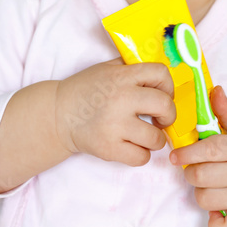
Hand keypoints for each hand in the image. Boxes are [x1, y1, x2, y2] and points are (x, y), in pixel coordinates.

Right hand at [55, 57, 176, 166]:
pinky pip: (142, 157)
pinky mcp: (108, 148)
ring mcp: (114, 125)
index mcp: (122, 77)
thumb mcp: (108, 69)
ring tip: (143, 135)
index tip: (163, 94)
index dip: (168, 86)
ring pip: (156, 138)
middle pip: (165, 106)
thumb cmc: (86, 90)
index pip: (160, 74)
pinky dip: (141, 154)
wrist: (57, 114)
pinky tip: (132, 146)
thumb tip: (162, 74)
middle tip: (160, 119)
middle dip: (168, 115)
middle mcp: (121, 99)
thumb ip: (132, 68)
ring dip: (155, 139)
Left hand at [169, 85, 226, 226]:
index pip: (210, 150)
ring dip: (200, 193)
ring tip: (210, 186)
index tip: (175, 155)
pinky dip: (214, 222)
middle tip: (196, 169)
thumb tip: (213, 90)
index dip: (188, 152)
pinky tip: (217, 210)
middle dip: (191, 172)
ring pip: (205, 199)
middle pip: (201, 176)